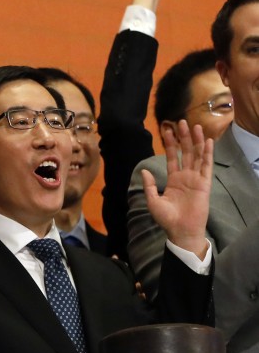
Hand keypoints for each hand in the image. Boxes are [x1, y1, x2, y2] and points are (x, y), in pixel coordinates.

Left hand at [142, 120, 210, 259]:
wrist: (180, 231)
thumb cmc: (167, 219)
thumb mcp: (153, 200)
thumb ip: (149, 185)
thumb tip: (144, 170)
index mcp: (173, 179)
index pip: (172, 156)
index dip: (170, 143)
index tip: (167, 130)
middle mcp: (185, 176)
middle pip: (185, 152)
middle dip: (183, 137)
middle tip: (180, 121)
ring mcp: (196, 179)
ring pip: (196, 155)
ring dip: (196, 141)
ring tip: (195, 126)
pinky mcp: (204, 184)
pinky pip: (207, 166)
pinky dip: (207, 154)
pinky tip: (208, 142)